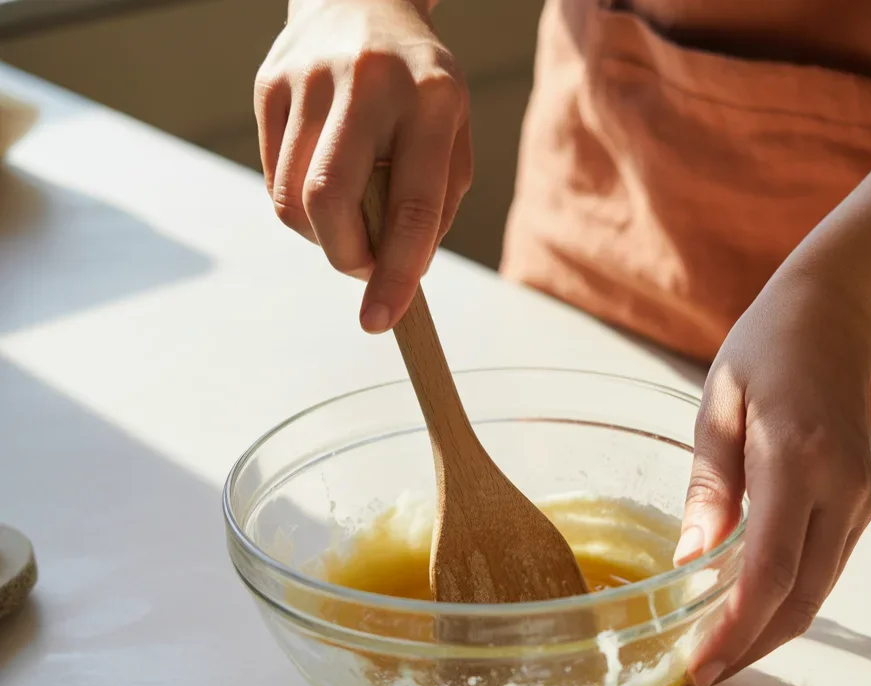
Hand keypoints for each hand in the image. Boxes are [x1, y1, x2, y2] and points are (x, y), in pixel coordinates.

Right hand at [254, 0, 470, 331]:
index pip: (414, 206)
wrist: (365, 0)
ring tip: (349, 215)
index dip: (398, 274)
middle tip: (364, 266)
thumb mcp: (452, 138)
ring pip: (292, 198)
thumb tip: (395, 272)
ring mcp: (310, 77)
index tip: (382, 320)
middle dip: (345, 257)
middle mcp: (370, 82)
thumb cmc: (421, 91)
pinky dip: (299, 203)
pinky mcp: (269, 82)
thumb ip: (433, 206)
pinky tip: (325, 178)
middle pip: (331, 201)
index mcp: (434, 99)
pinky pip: (272, 177)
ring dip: (320, 235)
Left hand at [676, 274, 870, 685]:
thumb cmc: (764, 352)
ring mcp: (857, 501)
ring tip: (714, 657)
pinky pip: (821, 571)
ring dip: (766, 634)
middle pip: (799, 598)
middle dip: (748, 649)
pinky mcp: (858, 506)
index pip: (771, 568)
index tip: (698, 668)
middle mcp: (840, 488)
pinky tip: (745, 614)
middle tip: (695, 679)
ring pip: (815, 594)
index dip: (736, 629)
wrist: (833, 321)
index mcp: (797, 457)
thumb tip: (689, 566)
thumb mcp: (717, 408)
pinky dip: (784, 603)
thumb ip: (708, 489)